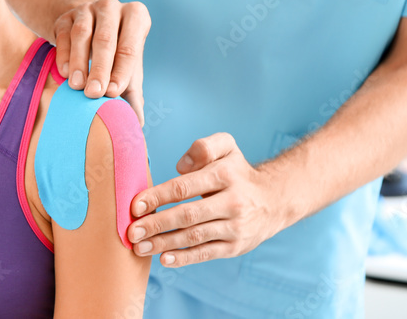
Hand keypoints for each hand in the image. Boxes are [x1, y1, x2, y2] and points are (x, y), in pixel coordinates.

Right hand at [53, 0, 150, 124]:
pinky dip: (63, 54)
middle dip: (100, 68)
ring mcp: (87, 8)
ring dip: (79, 62)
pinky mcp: (65, 16)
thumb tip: (137, 124)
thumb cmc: (115, 53)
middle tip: (94, 93)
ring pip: (82, 34)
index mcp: (136, 16)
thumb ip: (133, 93)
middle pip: (106, 39)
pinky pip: (63, 34)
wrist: (89, 28)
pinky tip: (64, 74)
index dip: (122, 71)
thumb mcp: (126, 68)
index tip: (113, 93)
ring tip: (76, 86)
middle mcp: (112, 7)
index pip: (130, 47)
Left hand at [125, 133, 285, 266]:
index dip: (157, 197)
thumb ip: (203, 147)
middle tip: (131, 231)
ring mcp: (235, 226)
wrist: (274, 200)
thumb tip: (181, 166)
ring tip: (139, 247)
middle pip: (187, 215)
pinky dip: (184, 258)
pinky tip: (164, 259)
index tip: (135, 206)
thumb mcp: (226, 147)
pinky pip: (206, 253)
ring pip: (194, 236)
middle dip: (156, 224)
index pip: (184, 187)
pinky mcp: (236, 246)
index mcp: (224, 175)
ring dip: (163, 243)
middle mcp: (232, 202)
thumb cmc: (237, 171)